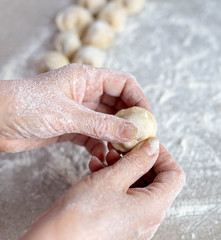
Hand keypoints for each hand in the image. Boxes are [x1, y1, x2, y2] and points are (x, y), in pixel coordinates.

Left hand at [0, 64, 150, 160]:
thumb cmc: (24, 106)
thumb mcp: (68, 115)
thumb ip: (103, 125)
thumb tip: (134, 132)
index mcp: (87, 78)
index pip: (124, 84)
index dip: (139, 100)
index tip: (147, 119)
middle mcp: (86, 93)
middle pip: (119, 105)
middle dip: (130, 122)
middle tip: (140, 140)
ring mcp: (79, 112)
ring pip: (108, 123)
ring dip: (116, 137)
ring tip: (123, 152)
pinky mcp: (71, 128)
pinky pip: (94, 137)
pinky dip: (101, 147)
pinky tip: (103, 158)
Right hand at [21, 138, 185, 239]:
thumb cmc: (81, 218)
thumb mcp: (112, 179)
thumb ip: (137, 160)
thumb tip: (153, 147)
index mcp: (154, 207)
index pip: (175, 175)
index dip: (163, 156)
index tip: (147, 144)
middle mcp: (148, 218)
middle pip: (158, 180)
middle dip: (141, 160)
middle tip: (125, 148)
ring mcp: (135, 222)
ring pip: (140, 187)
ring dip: (126, 168)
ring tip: (108, 157)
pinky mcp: (120, 223)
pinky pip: (126, 197)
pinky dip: (117, 181)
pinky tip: (99, 169)